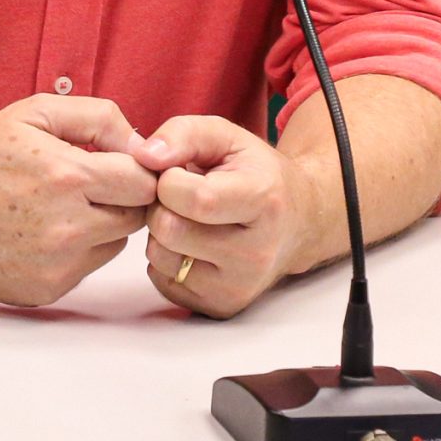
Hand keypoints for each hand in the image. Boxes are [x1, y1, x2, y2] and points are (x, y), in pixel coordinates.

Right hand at [0, 95, 158, 307]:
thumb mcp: (34, 112)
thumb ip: (98, 118)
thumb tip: (143, 144)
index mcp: (66, 177)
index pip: (144, 182)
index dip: (138, 169)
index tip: (120, 165)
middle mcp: (66, 228)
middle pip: (136, 217)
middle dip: (123, 197)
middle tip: (92, 184)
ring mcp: (55, 265)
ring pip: (115, 244)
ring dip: (102, 225)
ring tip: (62, 206)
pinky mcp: (45, 290)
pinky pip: (87, 267)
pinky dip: (77, 250)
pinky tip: (43, 232)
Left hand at [136, 116, 326, 317]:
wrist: (296, 222)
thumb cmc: (256, 174)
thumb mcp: (227, 137)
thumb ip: (184, 133)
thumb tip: (144, 155)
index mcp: (263, 202)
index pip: (194, 198)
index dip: (170, 179)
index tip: (179, 172)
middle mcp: (255, 253)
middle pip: (169, 229)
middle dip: (161, 205)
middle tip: (180, 196)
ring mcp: (238, 287)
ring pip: (159, 256)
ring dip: (162, 233)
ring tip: (187, 218)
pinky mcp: (221, 307)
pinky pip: (162, 280)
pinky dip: (167, 258)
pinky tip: (192, 243)